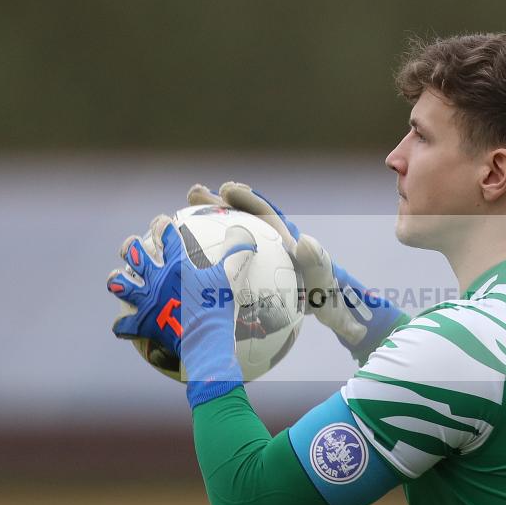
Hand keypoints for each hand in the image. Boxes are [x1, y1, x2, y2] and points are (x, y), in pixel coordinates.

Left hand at [107, 214, 256, 406]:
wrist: (203, 341)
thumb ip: (236, 251)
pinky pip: (125, 326)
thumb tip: (242, 229)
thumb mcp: (230, 277)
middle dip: (131, 247)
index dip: (162, 225)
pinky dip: (123, 326)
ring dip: (118, 280)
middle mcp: (156, 280)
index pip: (166, 236)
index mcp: (176, 266)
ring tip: (118, 278)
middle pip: (135, 255)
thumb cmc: (217, 307)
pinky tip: (123, 325)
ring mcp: (147, 302)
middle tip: (133, 245)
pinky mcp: (144, 324)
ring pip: (121, 285)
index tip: (161, 221)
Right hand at [188, 182, 406, 362]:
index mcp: (285, 240)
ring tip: (176, 221)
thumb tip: (305, 241)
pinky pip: (220, 266)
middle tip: (193, 195)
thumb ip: (319, 265)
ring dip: (202, 228)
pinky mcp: (245, 278)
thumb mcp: (327, 285)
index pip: (264, 213)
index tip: (228, 189)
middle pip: (237, 217)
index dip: (246, 199)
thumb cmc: (329, 299)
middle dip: (215, 203)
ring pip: (223, 239)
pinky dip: (201, 259)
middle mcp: (267, 244)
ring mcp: (254, 260)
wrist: (328, 315)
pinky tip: (178, 263)